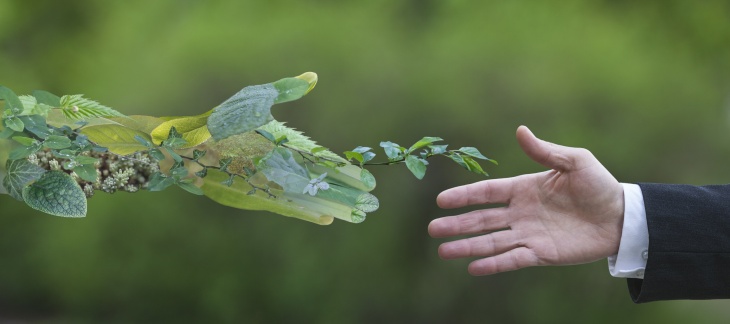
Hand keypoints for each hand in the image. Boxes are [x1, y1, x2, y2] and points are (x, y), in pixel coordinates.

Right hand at [429, 126, 624, 274]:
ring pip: (491, 241)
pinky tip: (473, 268)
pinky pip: (512, 259)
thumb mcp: (575, 161)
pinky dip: (493, 264)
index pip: (487, 193)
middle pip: (482, 219)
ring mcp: (529, 234)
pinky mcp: (541, 254)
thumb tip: (520, 130)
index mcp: (524, 188)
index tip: (441, 200)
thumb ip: (545, 151)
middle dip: (457, 224)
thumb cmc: (599, 185)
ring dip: (467, 247)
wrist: (622, 217)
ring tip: (443, 252)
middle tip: (433, 229)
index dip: (464, 196)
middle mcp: (521, 213)